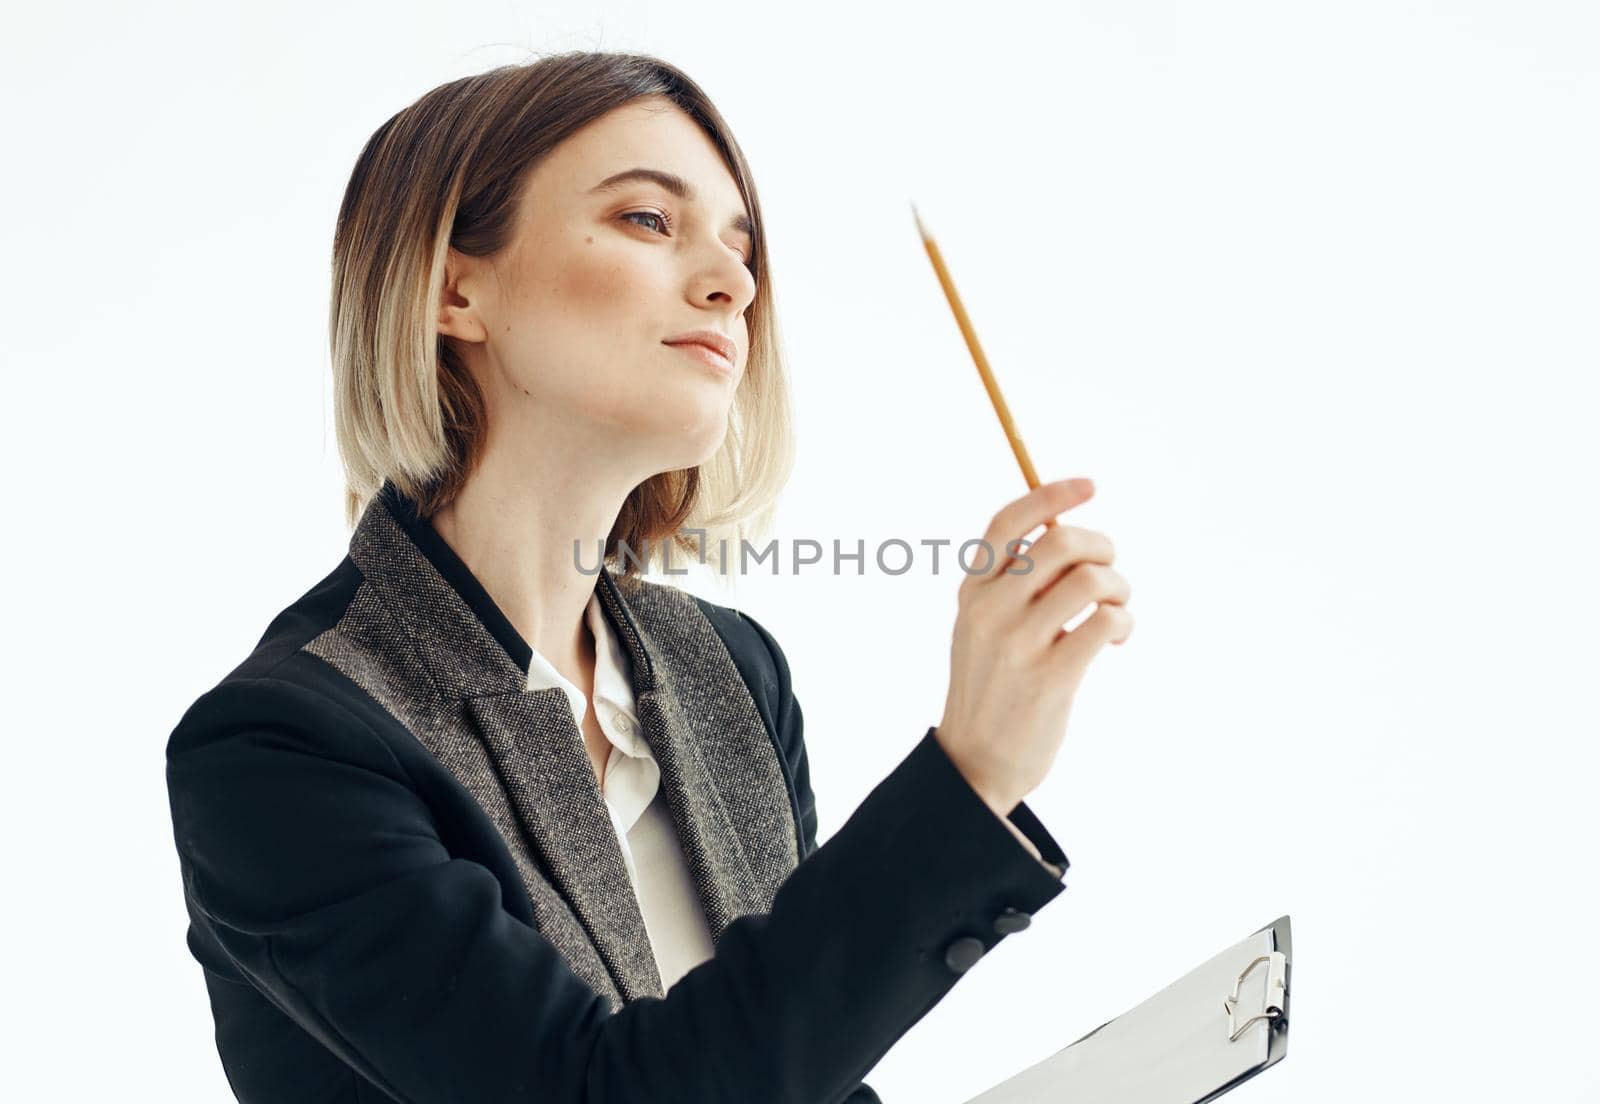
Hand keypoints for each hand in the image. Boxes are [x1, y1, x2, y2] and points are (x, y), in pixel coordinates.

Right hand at [936, 478, 1133, 814]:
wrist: (976, 762)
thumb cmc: (992, 687)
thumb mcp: (981, 628)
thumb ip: (1011, 584)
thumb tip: (1068, 535)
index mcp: (972, 591)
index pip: (1010, 522)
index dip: (1052, 496)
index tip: (1089, 485)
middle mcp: (990, 610)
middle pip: (1060, 543)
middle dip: (1102, 549)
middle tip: (1110, 574)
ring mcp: (1018, 643)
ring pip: (1091, 579)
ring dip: (1119, 588)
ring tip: (1116, 610)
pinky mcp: (1050, 677)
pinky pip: (1105, 622)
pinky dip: (1123, 622)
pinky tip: (1117, 636)